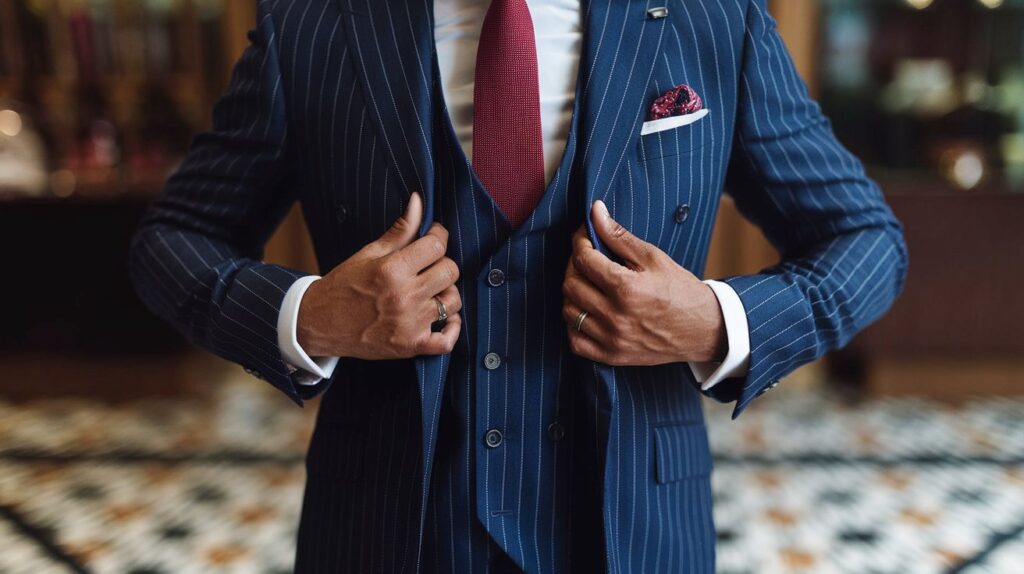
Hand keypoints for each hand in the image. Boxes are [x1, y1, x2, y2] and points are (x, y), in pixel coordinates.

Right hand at [297, 192, 462, 358]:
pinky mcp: (410, 346)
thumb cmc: (343, 285)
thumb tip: (419, 201)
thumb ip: (400, 229)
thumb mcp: (369, 252)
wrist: (319, 323)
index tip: (433, 236)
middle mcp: (404, 296)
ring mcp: (409, 323)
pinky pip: (447, 341)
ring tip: (431, 290)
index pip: (437, 245)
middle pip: (450, 271)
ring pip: (453, 302)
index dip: (438, 236)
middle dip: (443, 263)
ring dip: (446, 293)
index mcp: (392, 269)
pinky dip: (452, 329)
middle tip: (430, 264)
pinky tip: (444, 318)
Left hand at [562, 200, 725, 365]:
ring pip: (569, 312)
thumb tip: (595, 212)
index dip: (579, 241)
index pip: (583, 259)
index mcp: (626, 288)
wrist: (703, 329)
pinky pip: (575, 341)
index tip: (585, 236)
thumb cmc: (680, 290)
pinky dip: (574, 325)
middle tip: (587, 258)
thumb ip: (620, 236)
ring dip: (573, 293)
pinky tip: (586, 312)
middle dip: (574, 265)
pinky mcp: (612, 356)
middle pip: (571, 284)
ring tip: (588, 284)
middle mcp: (615, 315)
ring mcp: (612, 339)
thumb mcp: (654, 257)